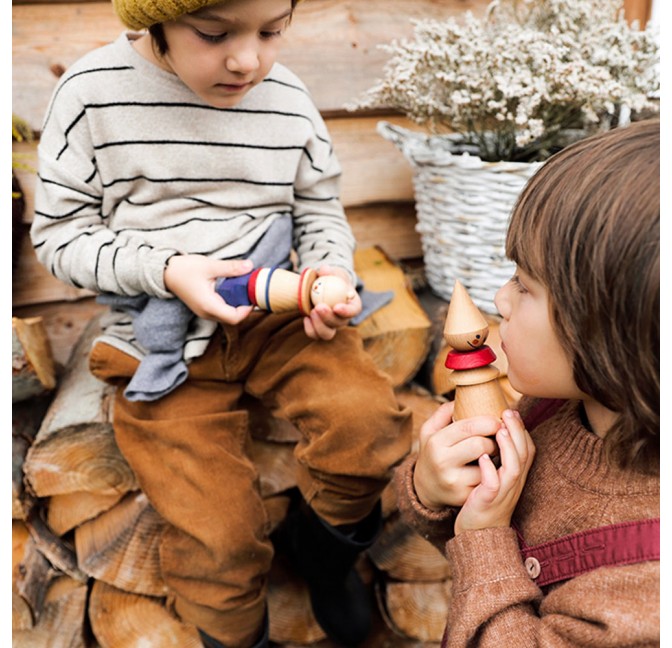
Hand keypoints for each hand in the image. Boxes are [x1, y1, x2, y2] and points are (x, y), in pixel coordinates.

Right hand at [164, 254, 254, 324]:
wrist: (165, 272)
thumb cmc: (184, 269)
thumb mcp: (210, 266)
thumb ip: (231, 268)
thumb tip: (250, 266)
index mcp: (208, 306)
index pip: (234, 318)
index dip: (247, 309)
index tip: (252, 295)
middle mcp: (207, 313)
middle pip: (233, 318)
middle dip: (244, 306)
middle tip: (250, 290)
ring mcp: (205, 312)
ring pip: (227, 315)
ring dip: (237, 304)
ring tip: (243, 288)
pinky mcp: (204, 308)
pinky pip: (222, 310)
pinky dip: (230, 302)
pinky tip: (233, 289)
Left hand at [303, 265, 361, 340]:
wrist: (323, 289)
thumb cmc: (332, 279)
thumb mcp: (333, 272)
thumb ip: (329, 271)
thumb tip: (324, 270)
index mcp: (353, 304)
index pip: (354, 311)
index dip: (347, 312)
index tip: (336, 307)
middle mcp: (344, 319)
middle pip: (340, 324)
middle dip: (329, 318)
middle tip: (319, 307)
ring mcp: (332, 326)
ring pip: (328, 334)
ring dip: (319, 326)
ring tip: (311, 312)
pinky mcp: (320, 329)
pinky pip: (315, 335)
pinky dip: (310, 329)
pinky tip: (305, 318)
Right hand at [413, 401, 499, 510]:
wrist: (425, 488)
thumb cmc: (433, 452)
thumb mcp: (429, 431)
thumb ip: (444, 412)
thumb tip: (464, 396)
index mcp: (435, 442)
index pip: (468, 427)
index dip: (488, 421)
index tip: (498, 420)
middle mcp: (442, 462)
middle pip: (480, 445)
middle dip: (494, 439)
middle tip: (498, 437)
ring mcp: (454, 481)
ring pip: (488, 465)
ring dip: (497, 457)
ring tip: (494, 452)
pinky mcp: (464, 497)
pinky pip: (489, 481)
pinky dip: (493, 472)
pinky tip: (491, 468)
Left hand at [454, 409, 534, 534]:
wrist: (478, 535)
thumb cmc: (484, 502)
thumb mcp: (497, 479)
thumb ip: (500, 460)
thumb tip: (494, 435)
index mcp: (515, 476)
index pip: (528, 450)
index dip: (522, 431)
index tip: (512, 412)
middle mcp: (513, 484)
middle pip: (524, 455)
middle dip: (517, 432)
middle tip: (508, 412)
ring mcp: (502, 493)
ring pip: (513, 468)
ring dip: (508, 448)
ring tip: (499, 430)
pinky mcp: (487, 502)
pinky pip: (493, 486)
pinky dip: (490, 471)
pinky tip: (483, 458)